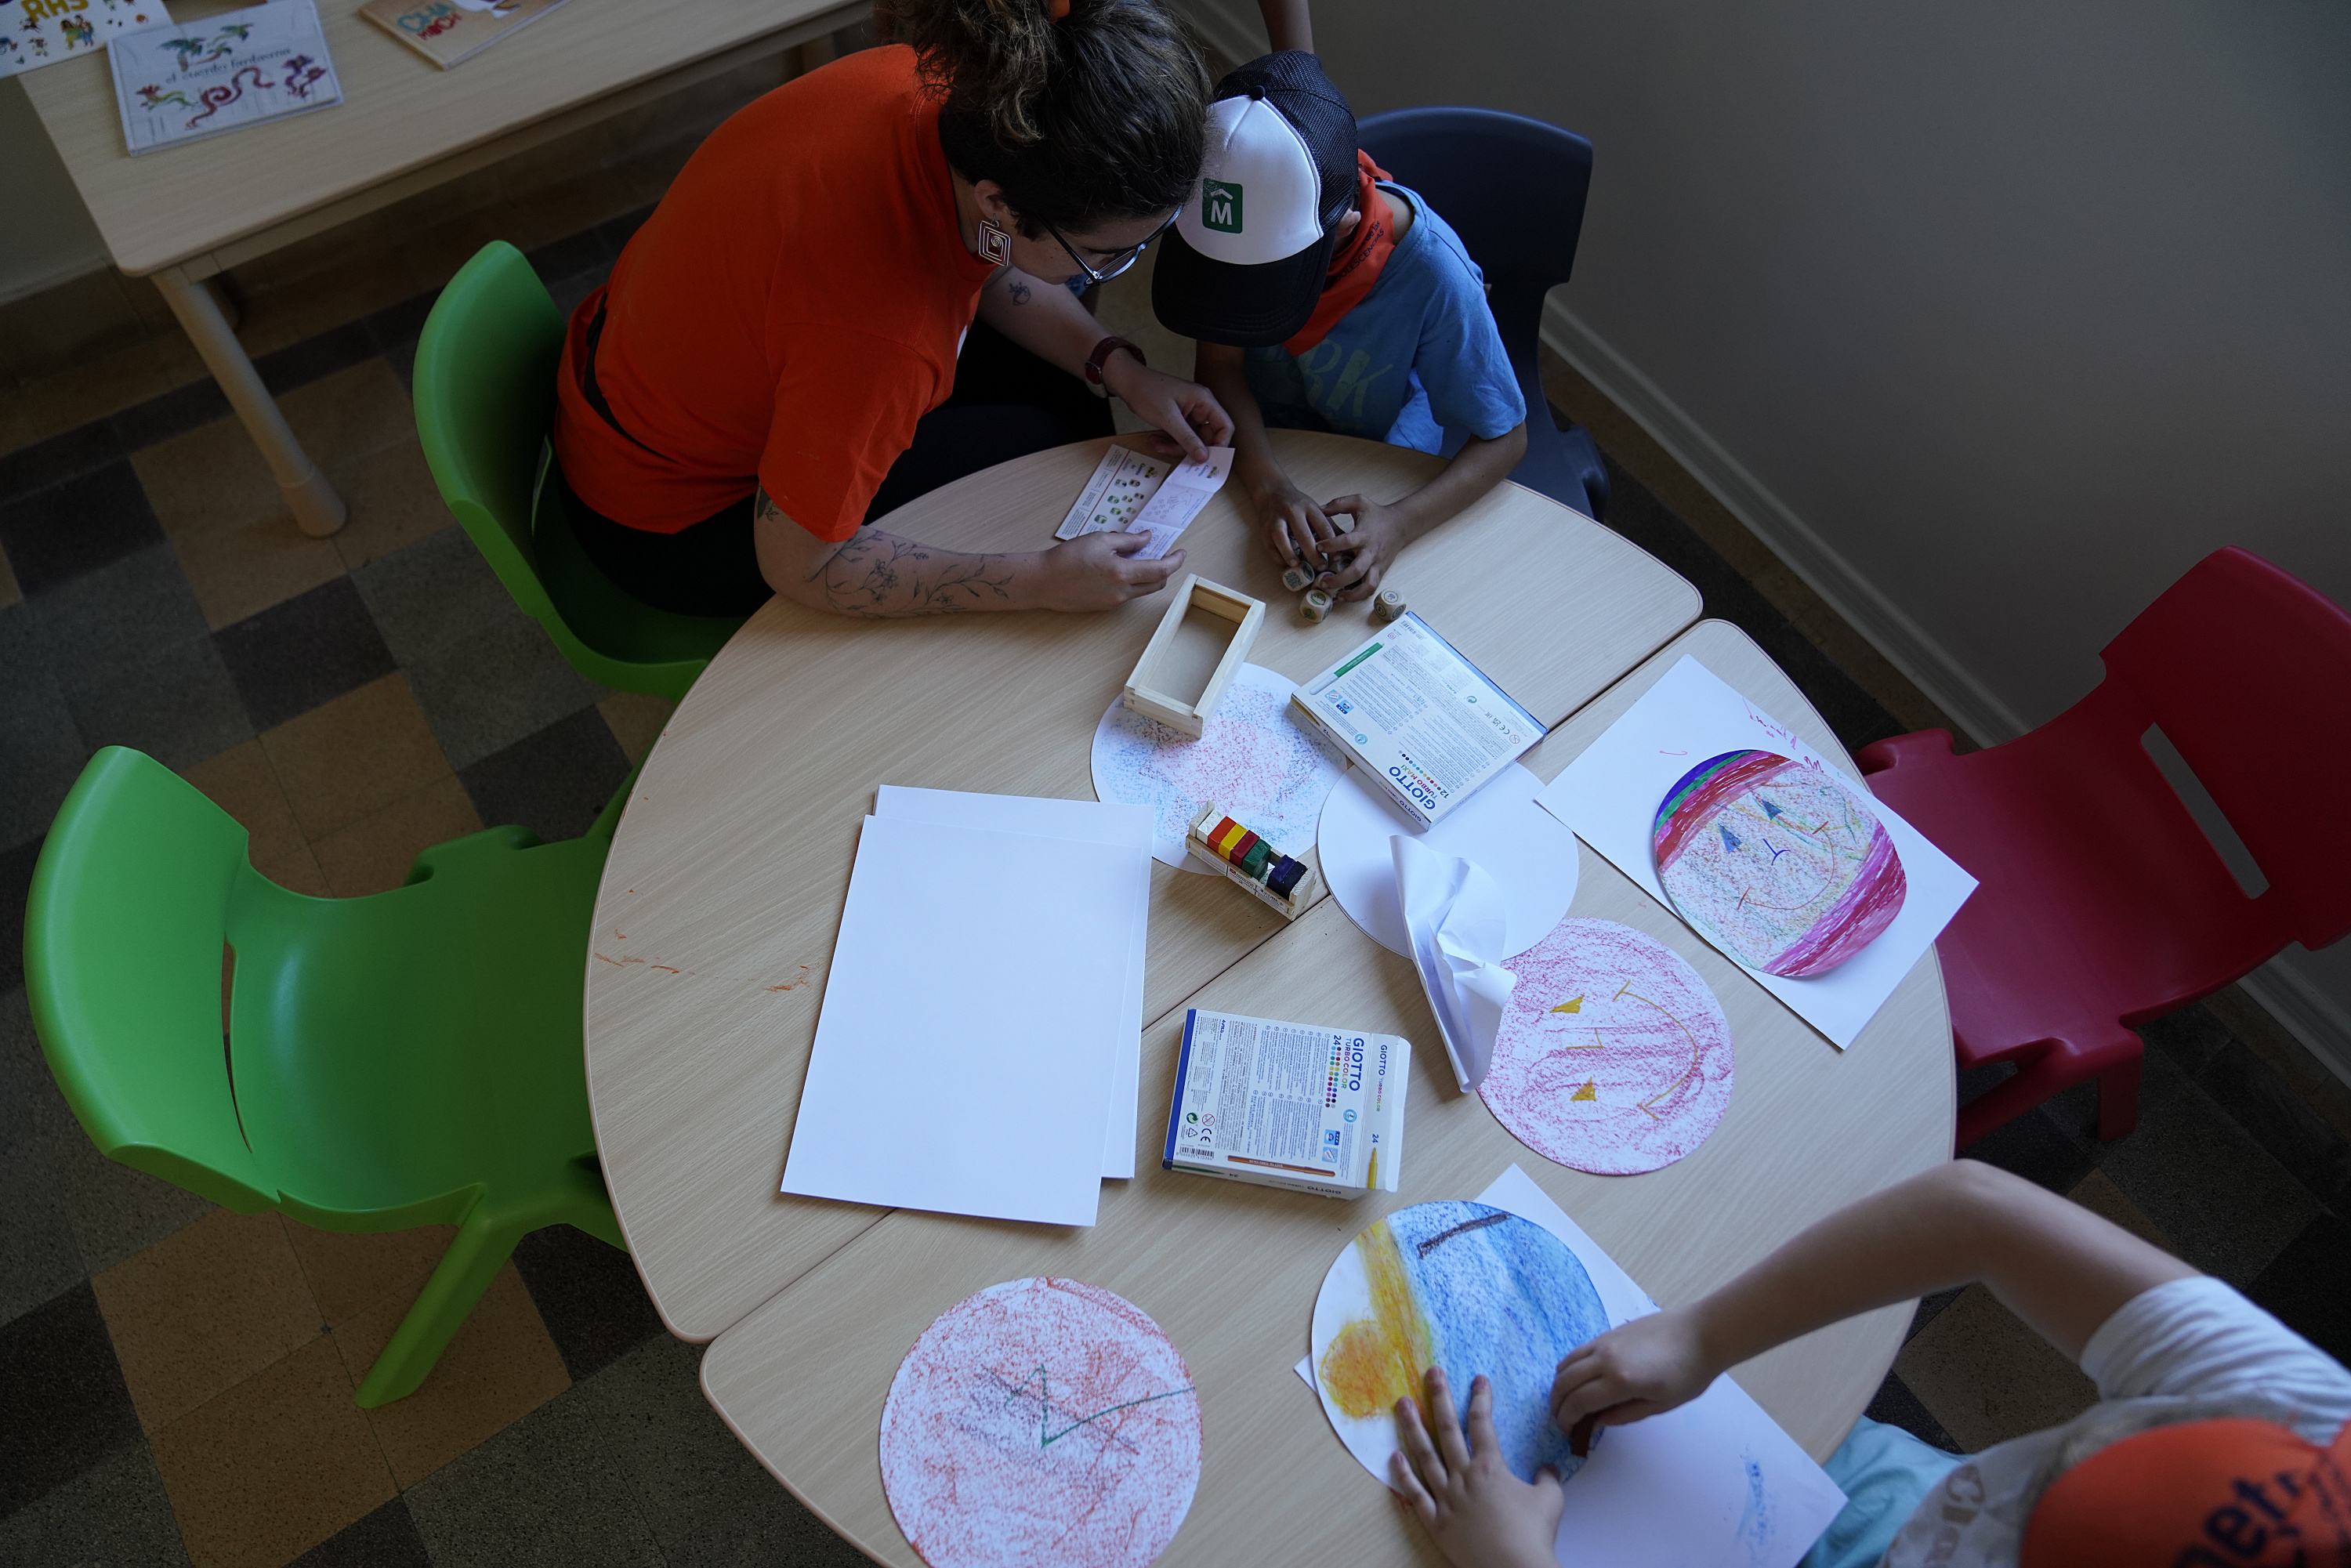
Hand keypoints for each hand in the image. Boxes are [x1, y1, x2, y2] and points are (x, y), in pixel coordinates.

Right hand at [1031, 529, 1185, 611]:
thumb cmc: (1068, 557)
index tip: (1181, 553)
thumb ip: (1128, 540)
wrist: (1043, 581)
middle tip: (1165, 555)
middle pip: (1156, 584)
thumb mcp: (1100, 540)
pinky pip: (1127, 595)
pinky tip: (1123, 570)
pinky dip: (1133, 582)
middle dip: (1165, 570)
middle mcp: (1122, 592)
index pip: (1160, 570)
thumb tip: (1147, 538)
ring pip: (1142, 591)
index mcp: (1123, 573)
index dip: (1175, 562)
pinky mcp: (1104, 607)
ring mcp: (1114, 603)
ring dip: (1149, 576)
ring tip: (1141, 559)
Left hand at [1101, 353, 1233, 461]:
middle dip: (1190, 448)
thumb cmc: (1147, 391)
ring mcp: (1190, 414)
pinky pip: (1181, 437)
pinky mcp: (1179, 420)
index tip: (1208, 459)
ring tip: (1158, 444)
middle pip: (1207, 437)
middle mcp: (1200, 407)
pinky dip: (1169, 442)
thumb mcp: (1168, 418)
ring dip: (1175, 446)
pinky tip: (1156, 440)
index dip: (1220, 444)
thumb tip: (1204, 457)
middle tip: (1176, 453)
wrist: (1128, 383)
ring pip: (1192, 440)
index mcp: (1204, 401)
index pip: (1224, 426)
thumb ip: (1187, 438)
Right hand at [1249, 467, 1339, 570]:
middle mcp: (1292, 512)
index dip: (1331, 544)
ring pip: (1281, 538)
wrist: (1272, 492)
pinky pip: (1270, 545)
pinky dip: (1277, 557)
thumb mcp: (1315, 510)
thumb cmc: (1298, 505)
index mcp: (1309, 507)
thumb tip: (1344, 548)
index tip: (1336, 558)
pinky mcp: (1264, 528)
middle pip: (1303, 535)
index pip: (1323, 526)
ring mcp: (1276, 519)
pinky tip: (1286, 564)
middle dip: (1313, 554)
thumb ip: (1328, 526)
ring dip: (1289, 554)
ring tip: (1298, 565)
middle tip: (1321, 567)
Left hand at [1316, 493, 1408, 600]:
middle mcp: (1371, 552)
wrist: (1401, 524)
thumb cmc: (1377, 514)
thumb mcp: (1359, 502)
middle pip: (1356, 571)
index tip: (1318, 546)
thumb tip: (1318, 508)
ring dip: (1351, 594)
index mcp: (1364, 535)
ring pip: (1368, 586)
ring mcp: (1377, 565)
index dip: (1331, 545)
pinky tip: (1344, 596)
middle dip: (1338, 579)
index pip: (1347, 542)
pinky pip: (1371, 589)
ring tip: (1336, 596)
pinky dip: (1358, 596)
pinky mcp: (1381, 572)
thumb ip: (1338, 504)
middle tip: (1322, 581)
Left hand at [1391, 1368, 1564, 1567]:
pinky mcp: (1435, 1522)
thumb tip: (1548, 1469)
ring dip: (1412, 1427)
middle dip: (1439, 1397)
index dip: (1481, 1399)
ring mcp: (1446, 1498)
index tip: (1478, 1379)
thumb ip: (1547, 1479)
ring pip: (1425, 1456)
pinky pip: (1415, 1494)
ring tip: (1402, 1403)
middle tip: (1431, 1373)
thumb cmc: (1533, 1535)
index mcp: (1490, 1468)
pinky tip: (1394, 1456)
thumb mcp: (1550, 1500)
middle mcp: (1464, 1477)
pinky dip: (1404, 1475)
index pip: (1483, 1424)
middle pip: (1447, 1429)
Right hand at [1550, 1308, 1716, 1448]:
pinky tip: (1581, 1379)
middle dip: (1558, 1404)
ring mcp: (1604, 1341)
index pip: (1578, 1402)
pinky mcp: (1608, 1332)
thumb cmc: (1688, 1373)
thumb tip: (1596, 1421)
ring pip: (1566, 1363)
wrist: (1701, 1334)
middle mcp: (1605, 1358)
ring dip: (1560, 1384)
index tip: (1568, 1431)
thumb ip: (1624, 1415)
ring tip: (1567, 1400)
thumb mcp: (1660, 1405)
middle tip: (1562, 1419)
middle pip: (1564, 1382)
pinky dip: (1570, 1368)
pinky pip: (1578, 1351)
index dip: (1567, 1419)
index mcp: (1620, 1380)